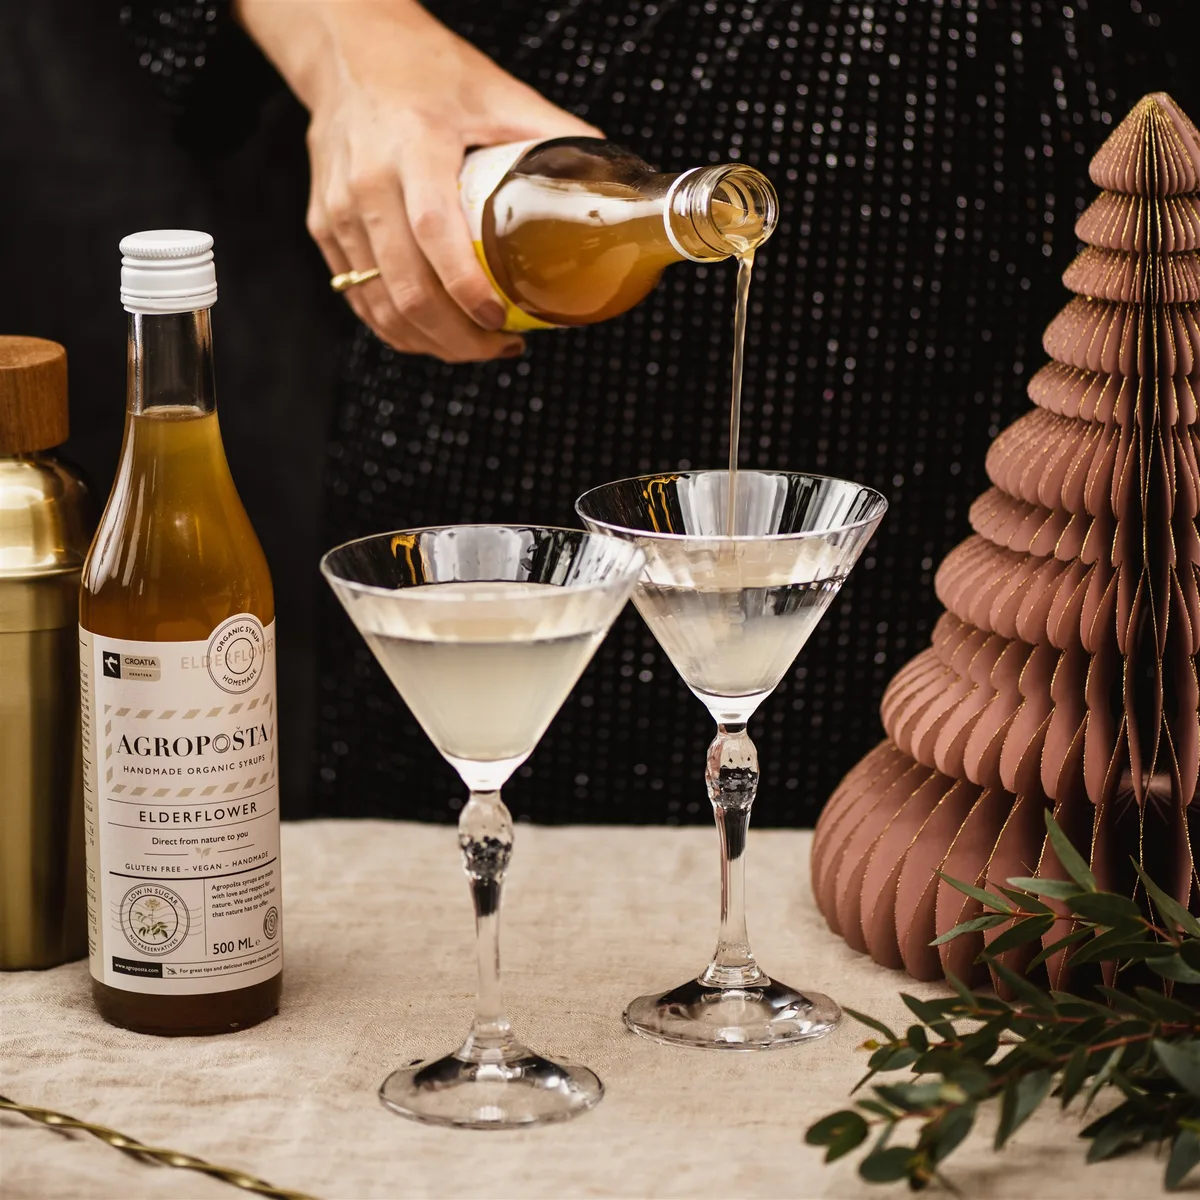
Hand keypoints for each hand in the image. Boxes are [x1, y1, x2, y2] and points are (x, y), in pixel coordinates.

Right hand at [236, 0, 599, 360]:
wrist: (347, 51)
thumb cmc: (421, 70)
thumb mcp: (493, 91)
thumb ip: (550, 133)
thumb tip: (606, 175)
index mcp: (411, 148)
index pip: (434, 234)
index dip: (467, 288)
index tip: (499, 319)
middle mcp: (366, 184)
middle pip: (406, 289)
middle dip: (456, 337)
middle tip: (499, 346)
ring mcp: (338, 212)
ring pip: (380, 304)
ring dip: (430, 342)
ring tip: (474, 348)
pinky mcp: (324, 229)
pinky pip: (360, 297)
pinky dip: (397, 329)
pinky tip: (434, 336)